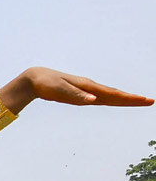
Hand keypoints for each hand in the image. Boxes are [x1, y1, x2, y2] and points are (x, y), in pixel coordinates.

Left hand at [10, 68, 152, 108]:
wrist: (35, 78)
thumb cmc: (46, 84)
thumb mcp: (59, 91)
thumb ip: (76, 96)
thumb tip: (94, 101)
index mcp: (87, 87)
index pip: (112, 94)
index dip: (129, 99)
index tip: (145, 100)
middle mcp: (89, 87)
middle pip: (114, 95)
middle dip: (132, 99)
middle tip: (149, 101)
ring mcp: (86, 90)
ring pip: (109, 96)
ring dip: (124, 99)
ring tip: (139, 101)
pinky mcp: (80, 94)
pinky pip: (100, 98)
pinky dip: (111, 100)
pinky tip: (116, 101)